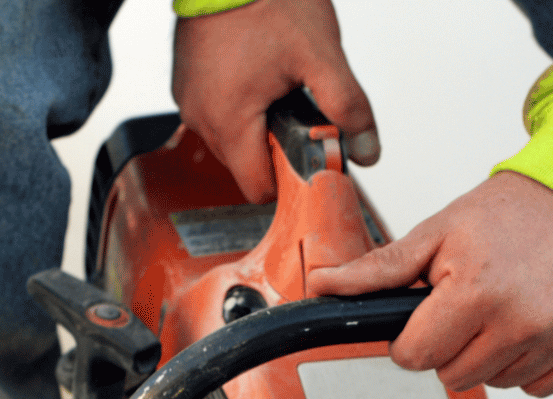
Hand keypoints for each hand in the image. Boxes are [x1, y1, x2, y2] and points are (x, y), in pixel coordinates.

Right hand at [172, 0, 378, 203]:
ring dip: (257, 125)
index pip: (258, 188)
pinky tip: (257, 73)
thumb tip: (367, 152)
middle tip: (297, 106)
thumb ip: (348, 109)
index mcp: (229, 119)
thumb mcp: (322, 56)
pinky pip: (216, 111)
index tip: (309, 154)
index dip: (290, 179)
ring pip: (231, 139)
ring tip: (276, 85)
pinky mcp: (185, 80)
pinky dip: (238, 104)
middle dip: (276, 147)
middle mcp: (200, 115)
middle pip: (245, 165)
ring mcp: (188, 97)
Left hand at [307, 171, 552, 397]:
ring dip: (491, 356)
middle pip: (453, 377)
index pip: (416, 357)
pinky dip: (529, 364)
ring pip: (495, 384)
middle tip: (470, 305)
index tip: (429, 313)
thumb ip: (380, 269)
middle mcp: (520, 320)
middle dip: (451, 346)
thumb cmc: (508, 214)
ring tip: (505, 309)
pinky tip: (533, 325)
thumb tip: (321, 286)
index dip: (413, 338)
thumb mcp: (438, 231)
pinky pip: (537, 388)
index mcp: (476, 290)